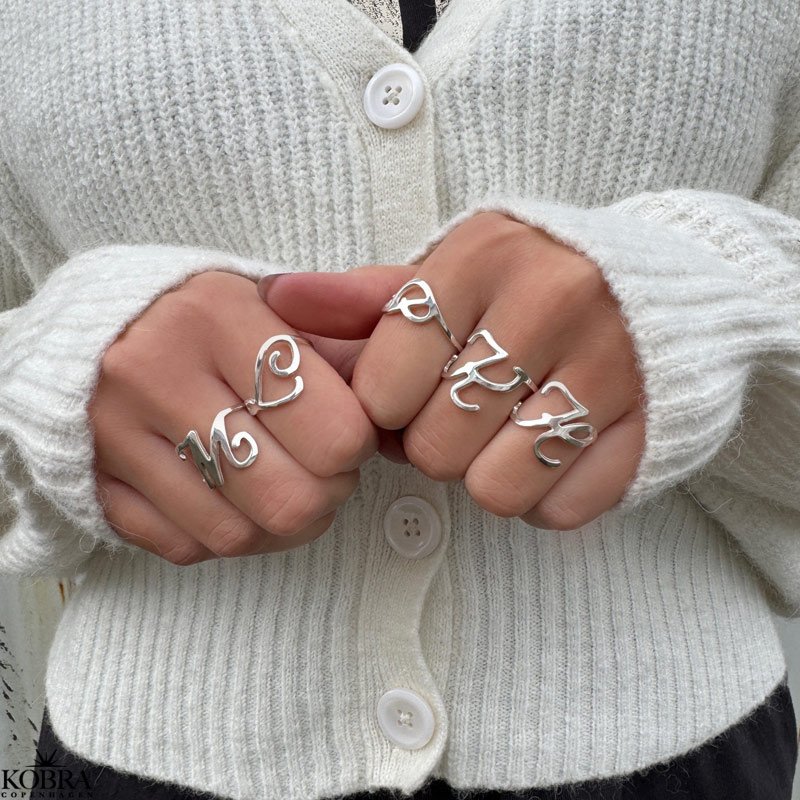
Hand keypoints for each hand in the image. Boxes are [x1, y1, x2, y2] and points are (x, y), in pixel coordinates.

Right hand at [89, 270, 377, 564]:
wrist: (97, 324)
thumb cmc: (208, 317)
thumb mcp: (274, 301)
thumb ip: (341, 336)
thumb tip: (391, 393)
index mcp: (215, 314)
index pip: (333, 429)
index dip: (360, 446)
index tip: (352, 431)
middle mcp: (154, 371)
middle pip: (290, 497)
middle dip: (328, 494)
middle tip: (328, 470)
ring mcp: (114, 433)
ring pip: (238, 533)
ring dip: (283, 524)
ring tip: (291, 484)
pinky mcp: (93, 481)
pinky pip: (187, 547)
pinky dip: (231, 535)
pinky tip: (242, 501)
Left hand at [260, 211, 645, 529]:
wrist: (662, 284)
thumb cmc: (528, 282)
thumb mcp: (448, 272)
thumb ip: (362, 298)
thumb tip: (277, 299)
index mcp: (482, 257)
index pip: (384, 385)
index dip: (385, 406)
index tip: (409, 391)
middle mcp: (552, 303)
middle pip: (435, 448)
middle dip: (435, 443)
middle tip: (463, 413)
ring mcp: (610, 367)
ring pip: (495, 490)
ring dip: (488, 475)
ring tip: (505, 433)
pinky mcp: (649, 427)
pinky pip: (561, 511)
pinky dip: (546, 496)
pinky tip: (553, 450)